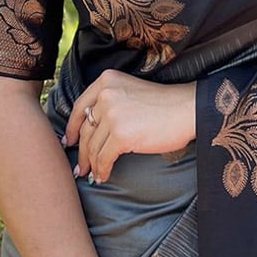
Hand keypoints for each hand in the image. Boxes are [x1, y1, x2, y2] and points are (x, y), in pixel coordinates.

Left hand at [64, 69, 195, 183]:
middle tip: (80, 167)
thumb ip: (110, 102)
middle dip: (81, 152)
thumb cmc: (164, 104)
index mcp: (107, 81)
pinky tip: (104, 175)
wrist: (187, 109)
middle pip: (85, 130)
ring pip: (93, 146)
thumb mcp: (130, 91)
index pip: (80, 107)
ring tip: (93, 175)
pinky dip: (103, 169)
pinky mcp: (121, 135)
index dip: (71, 128)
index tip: (68, 142)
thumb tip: (91, 130)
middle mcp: (106, 95)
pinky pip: (104, 158)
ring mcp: (113, 115)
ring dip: (91, 164)